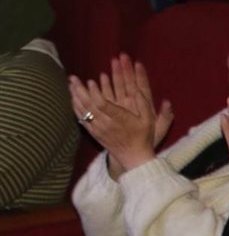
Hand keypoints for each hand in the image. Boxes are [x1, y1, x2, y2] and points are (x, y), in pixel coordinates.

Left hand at [68, 56, 170, 175]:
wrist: (134, 157)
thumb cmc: (143, 137)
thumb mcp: (149, 120)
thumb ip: (144, 104)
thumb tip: (138, 90)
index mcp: (120, 119)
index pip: (103, 105)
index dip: (95, 92)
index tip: (91, 81)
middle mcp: (106, 124)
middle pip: (88, 105)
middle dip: (80, 90)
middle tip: (73, 78)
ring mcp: (98, 129)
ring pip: (83, 111)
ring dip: (75, 96)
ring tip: (71, 84)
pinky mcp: (94, 133)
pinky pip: (81, 119)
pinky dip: (76, 107)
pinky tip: (73, 98)